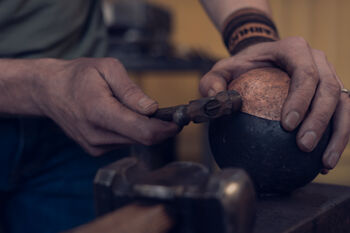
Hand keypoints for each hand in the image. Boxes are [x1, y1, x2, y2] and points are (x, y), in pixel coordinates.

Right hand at [37, 58, 178, 155]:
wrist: (50, 91)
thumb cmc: (78, 76)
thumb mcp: (107, 69)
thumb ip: (131, 91)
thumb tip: (152, 109)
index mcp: (99, 112)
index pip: (142, 132)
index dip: (165, 130)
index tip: (178, 122)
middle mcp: (96, 135)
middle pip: (142, 139)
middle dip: (158, 128)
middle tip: (165, 113)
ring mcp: (95, 146)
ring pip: (134, 142)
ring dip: (143, 129)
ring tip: (136, 109)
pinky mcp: (95, 149)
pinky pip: (123, 142)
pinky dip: (130, 131)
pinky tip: (121, 117)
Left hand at [199, 37, 349, 170]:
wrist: (263, 60)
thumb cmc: (243, 66)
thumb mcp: (223, 69)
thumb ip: (213, 81)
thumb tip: (214, 97)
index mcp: (294, 49)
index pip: (305, 73)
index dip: (301, 99)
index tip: (287, 126)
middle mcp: (318, 60)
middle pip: (329, 89)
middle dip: (319, 120)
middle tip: (303, 147)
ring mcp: (330, 75)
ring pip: (343, 104)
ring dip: (337, 135)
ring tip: (323, 163)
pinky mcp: (334, 92)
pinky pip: (342, 116)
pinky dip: (336, 138)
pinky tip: (323, 162)